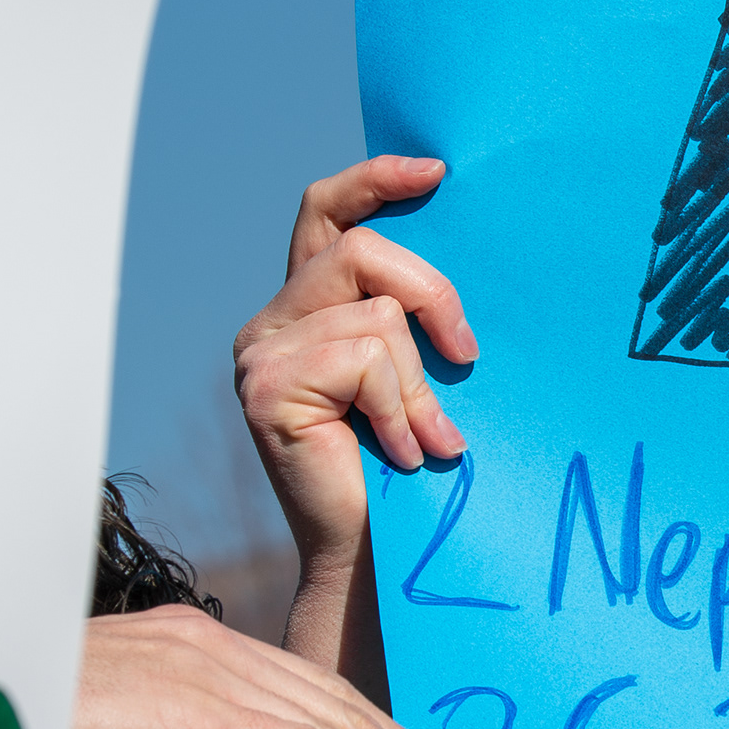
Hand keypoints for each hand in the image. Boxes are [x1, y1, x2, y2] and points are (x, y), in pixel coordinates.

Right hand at [231, 156, 469, 583]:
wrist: (371, 556)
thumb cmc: (405, 467)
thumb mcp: (415, 375)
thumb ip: (413, 319)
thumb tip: (465, 247)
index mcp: (306, 306)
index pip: (325, 211)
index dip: (374, 179)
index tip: (437, 172)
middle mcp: (271, 321)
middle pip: (361, 249)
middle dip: (433, 296)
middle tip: (468, 357)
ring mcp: (260, 352)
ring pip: (375, 313)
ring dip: (419, 383)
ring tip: (427, 439)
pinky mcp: (268, 386)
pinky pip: (365, 360)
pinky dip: (400, 409)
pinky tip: (402, 453)